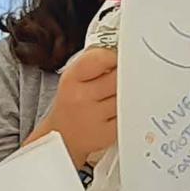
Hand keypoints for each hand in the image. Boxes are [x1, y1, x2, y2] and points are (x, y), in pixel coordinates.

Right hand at [31, 47, 117, 166]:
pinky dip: (129, 110)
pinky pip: (128, 115)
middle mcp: (81, 98)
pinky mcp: (108, 133)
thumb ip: (94, 62)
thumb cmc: (71, 103)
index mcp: (71, 79)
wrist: (60, 138)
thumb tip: (120, 52)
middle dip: (126, 75)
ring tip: (122, 93)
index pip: (100, 58)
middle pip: (118, 78)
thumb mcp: (73, 78)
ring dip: (130, 93)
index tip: (120, 58)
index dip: (115, 56)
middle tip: (126, 76)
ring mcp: (94, 117)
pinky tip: (121, 109)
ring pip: (126, 96)